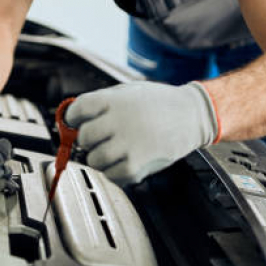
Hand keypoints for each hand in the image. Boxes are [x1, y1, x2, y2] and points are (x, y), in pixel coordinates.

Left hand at [66, 81, 217, 186]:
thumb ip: (102, 103)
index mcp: (115, 100)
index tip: (75, 123)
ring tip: (114, 150)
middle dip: (88, 140)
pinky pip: (111, 175)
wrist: (193, 115)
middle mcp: (119, 121)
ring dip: (99, 157)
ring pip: (94, 159)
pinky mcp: (138, 164)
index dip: (73, 118)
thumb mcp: (129, 91)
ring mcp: (128, 144)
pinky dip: (113, 171)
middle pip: (84, 137)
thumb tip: (74, 118)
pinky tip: (125, 160)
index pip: (78, 110)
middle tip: (98, 139)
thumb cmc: (160, 103)